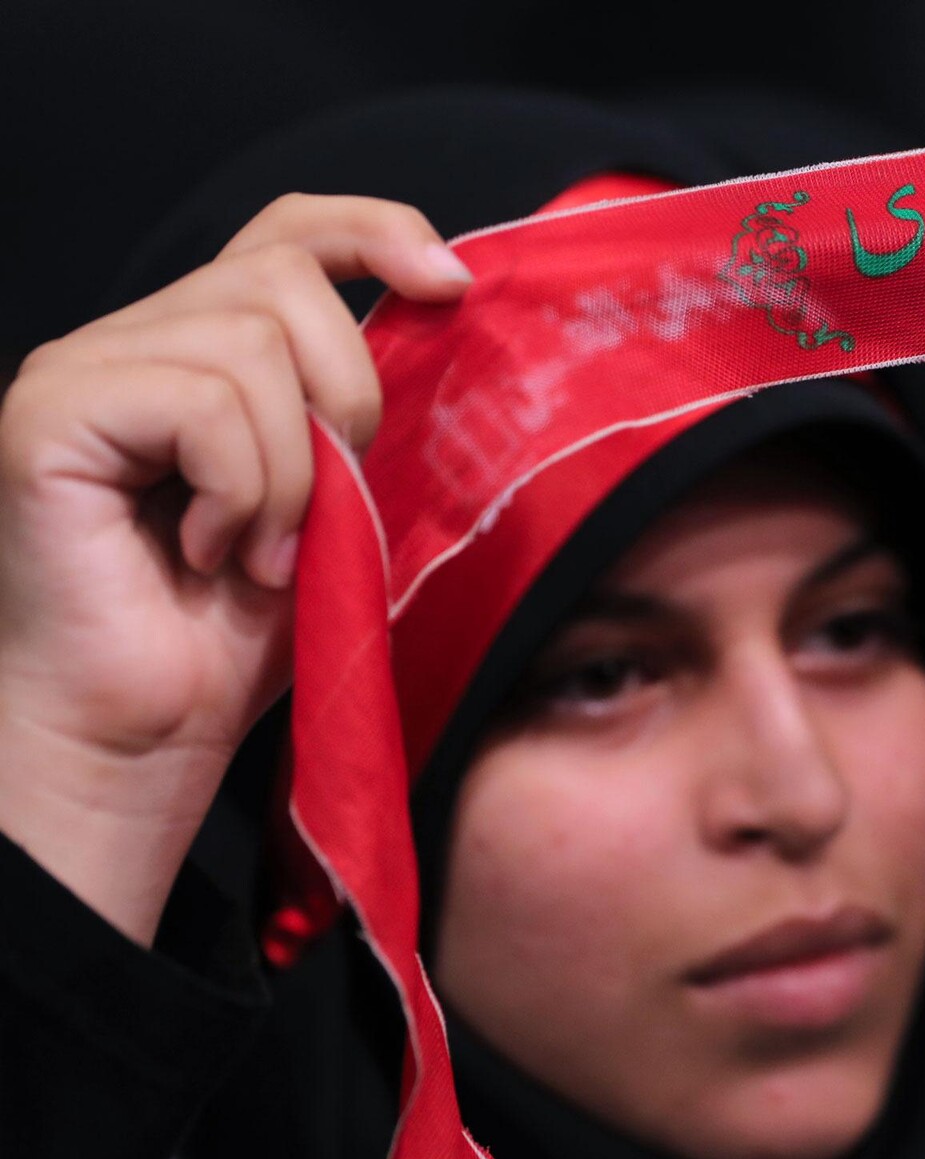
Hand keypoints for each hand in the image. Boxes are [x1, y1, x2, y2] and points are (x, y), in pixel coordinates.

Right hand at [0, 194, 471, 943]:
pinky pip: (206, 403)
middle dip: (345, 394)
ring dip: (290, 469)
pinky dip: (241, 489)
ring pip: (250, 343)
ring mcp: (81, 371)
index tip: (452, 284)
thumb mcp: (335, 506)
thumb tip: (439, 316)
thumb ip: (358, 416)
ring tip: (257, 550)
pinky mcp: (50, 416)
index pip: (286, 232)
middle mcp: (129, 341)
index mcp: (197, 350)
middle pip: (281, 276)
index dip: (372, 231)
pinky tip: (210, 554)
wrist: (146, 739)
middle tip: (320, 507)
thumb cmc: (233, 638)